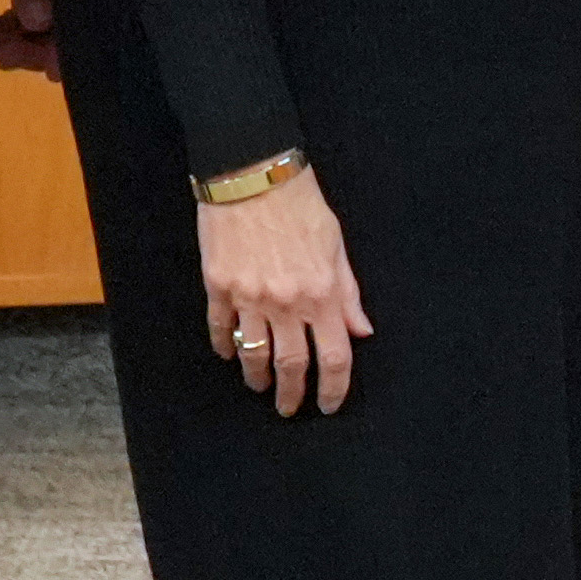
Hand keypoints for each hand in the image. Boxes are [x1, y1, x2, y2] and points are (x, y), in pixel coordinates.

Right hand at [198, 164, 370, 414]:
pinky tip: (229, 354)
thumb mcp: (336, 245)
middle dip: (291, 395)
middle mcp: (286, 302)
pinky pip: (221, 328)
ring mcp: (249, 296)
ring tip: (259, 387)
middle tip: (289, 408)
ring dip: (257, 378)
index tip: (328, 404)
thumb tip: (361, 331)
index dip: (333, 389)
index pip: (334, 357)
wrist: (252, 171)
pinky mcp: (219, 285)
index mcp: (322, 294)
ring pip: (253, 354)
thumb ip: (348, 293)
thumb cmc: (300, 203)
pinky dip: (225, 347)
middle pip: (291, 366)